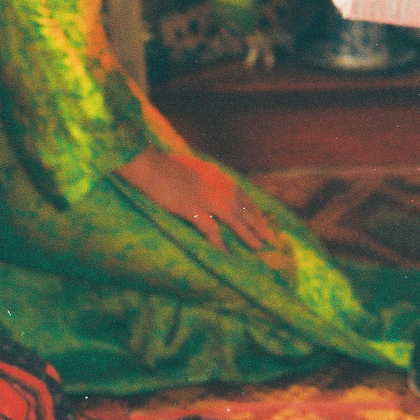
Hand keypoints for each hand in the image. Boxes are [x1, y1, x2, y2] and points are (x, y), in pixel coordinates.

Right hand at [117, 148, 276, 251]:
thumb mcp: (192, 168)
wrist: (150, 166)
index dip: (253, 208)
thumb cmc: (165, 166)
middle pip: (242, 207)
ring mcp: (205, 197)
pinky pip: (210, 229)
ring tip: (257, 246)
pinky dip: (220, 242)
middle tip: (269, 237)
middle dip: (257, 223)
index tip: (262, 220)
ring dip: (247, 233)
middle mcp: (216, 186)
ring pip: (234, 218)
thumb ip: (204, 178)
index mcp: (217, 175)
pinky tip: (226, 253)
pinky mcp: (192, 208)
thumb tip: (210, 185)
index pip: (242, 194)